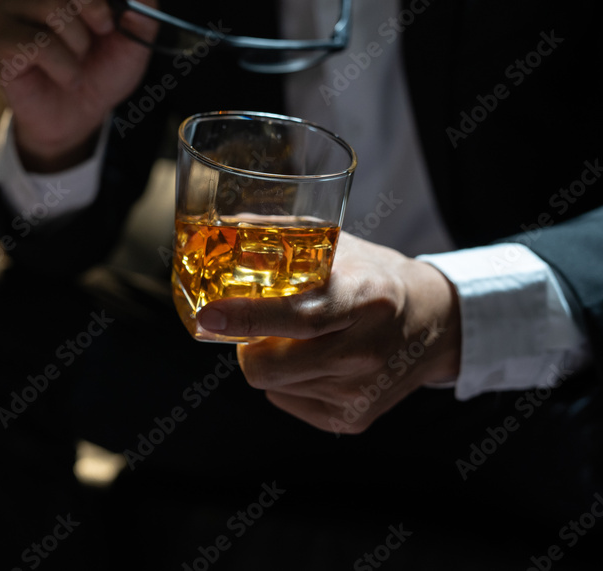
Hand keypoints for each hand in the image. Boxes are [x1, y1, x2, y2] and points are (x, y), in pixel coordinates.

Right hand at [0, 0, 158, 172]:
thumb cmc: (102, 69)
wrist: (80, 115)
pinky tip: (68, 77)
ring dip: (78, 41)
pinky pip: (33, 42)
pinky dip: (63, 66)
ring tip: (81, 59)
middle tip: (105, 29)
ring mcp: (11, 6)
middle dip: (92, 0)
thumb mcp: (136, 34)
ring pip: (47, 3)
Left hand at [196, 234, 462, 433]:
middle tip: (259, 327)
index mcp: (364, 297)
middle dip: (248, 346)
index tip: (209, 316)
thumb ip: (283, 239)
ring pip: (272, 385)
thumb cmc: (377, 279)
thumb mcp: (341, 247)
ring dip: (272, 361)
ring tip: (304, 341)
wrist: (438, 324)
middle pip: (269, 366)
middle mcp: (364, 351)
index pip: (299, 316)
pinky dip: (288, 382)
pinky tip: (317, 362)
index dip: (248, 318)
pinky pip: (288, 401)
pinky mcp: (353, 419)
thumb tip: (221, 228)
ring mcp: (359, 391)